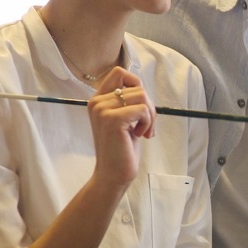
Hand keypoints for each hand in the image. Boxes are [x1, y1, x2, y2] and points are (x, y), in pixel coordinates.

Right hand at [90, 69, 155, 187]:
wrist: (113, 174)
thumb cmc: (122, 148)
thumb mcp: (125, 119)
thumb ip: (127, 101)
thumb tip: (141, 87)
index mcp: (98, 100)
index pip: (119, 72)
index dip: (136, 85)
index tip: (140, 107)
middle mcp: (97, 102)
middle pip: (136, 85)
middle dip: (149, 105)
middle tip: (146, 125)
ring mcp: (103, 110)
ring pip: (141, 95)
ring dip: (150, 115)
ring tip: (143, 131)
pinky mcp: (112, 120)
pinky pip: (142, 109)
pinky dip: (148, 122)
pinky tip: (140, 135)